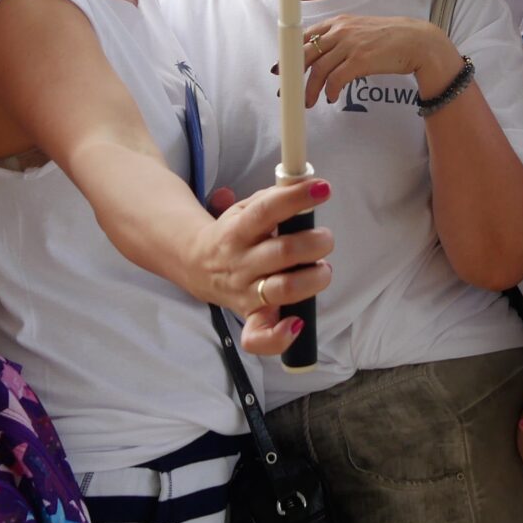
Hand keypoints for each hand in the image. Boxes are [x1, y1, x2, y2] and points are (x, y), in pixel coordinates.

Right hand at [194, 183, 334, 356]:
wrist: (196, 264)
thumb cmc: (234, 233)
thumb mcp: (246, 208)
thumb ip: (273, 198)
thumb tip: (307, 186)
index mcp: (239, 229)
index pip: (268, 210)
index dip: (297, 198)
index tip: (322, 188)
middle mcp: (241, 262)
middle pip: (284, 253)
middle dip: (316, 243)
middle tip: (326, 239)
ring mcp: (245, 292)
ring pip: (283, 290)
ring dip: (313, 279)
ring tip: (322, 269)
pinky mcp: (249, 316)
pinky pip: (259, 336)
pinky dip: (280, 336)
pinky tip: (297, 323)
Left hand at [296, 14, 461, 109]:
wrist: (418, 41)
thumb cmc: (392, 38)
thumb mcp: (361, 30)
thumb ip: (342, 38)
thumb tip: (324, 56)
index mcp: (339, 22)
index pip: (305, 36)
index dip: (290, 54)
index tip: (281, 68)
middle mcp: (341, 30)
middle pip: (306, 53)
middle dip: (293, 74)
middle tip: (287, 90)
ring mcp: (350, 44)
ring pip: (318, 69)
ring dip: (310, 89)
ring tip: (310, 102)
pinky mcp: (361, 60)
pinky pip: (335, 79)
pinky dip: (330, 92)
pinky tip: (331, 98)